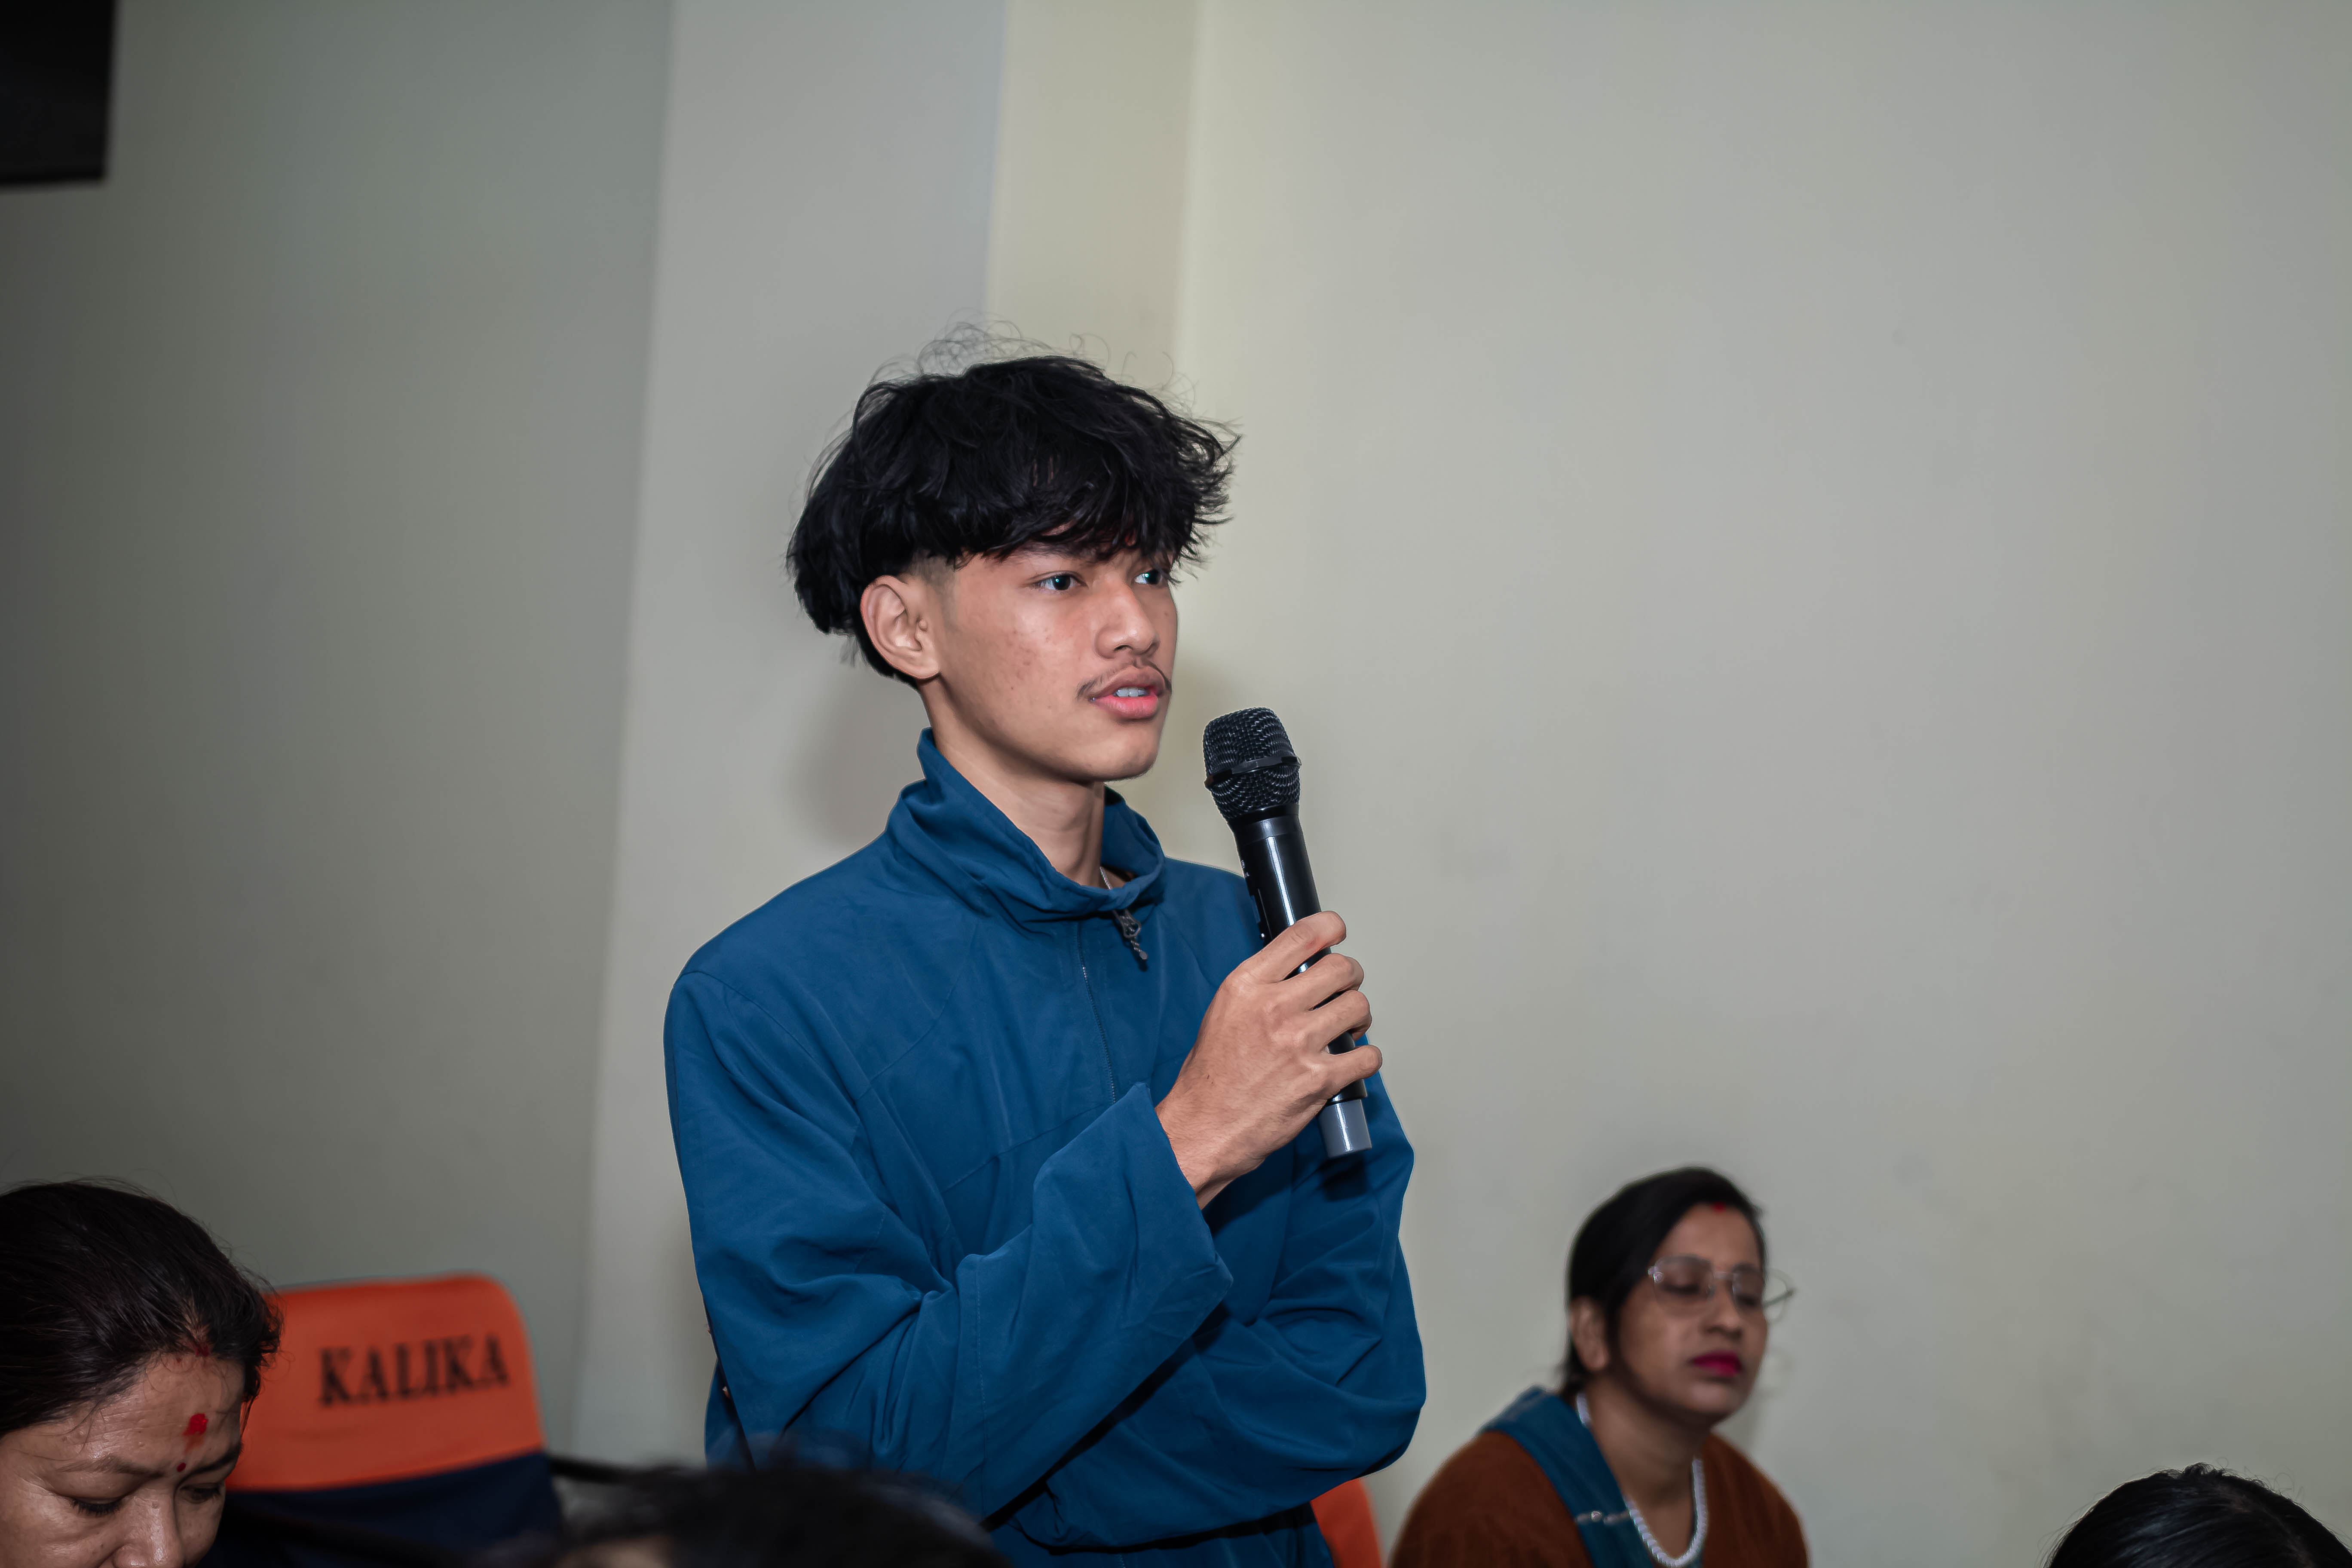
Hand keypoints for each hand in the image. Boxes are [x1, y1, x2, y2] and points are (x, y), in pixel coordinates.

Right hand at [1156, 910, 1380, 1206]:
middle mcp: (1274, 1008)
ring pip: (1358, 1007)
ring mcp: (1300, 1043)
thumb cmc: (1210, 1079)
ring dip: (1359, 1017)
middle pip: (1341, 969)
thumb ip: (1260, 989)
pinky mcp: (1320, 1079)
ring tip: (1348, 1028)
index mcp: (1247, 986)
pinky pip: (1367, 1055)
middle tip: (1345, 990)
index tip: (1338, 932)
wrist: (1204, 1129)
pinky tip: (1352, 1062)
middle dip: (1350, 977)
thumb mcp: (1223, 1013)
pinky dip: (1366, 1058)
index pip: (1302, 936)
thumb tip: (1298, 974)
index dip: (1330, 928)